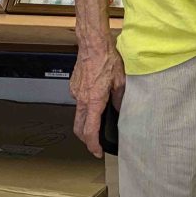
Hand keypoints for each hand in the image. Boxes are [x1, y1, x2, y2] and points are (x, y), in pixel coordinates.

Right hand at [70, 44, 125, 158]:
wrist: (93, 44)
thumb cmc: (107, 58)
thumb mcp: (121, 81)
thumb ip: (120, 98)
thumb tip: (121, 109)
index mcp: (93, 100)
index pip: (90, 130)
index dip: (93, 145)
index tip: (97, 152)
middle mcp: (81, 98)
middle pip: (79, 127)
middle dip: (86, 139)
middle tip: (96, 144)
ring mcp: (76, 92)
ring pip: (78, 115)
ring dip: (85, 124)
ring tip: (98, 124)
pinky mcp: (74, 86)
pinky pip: (78, 102)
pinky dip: (85, 108)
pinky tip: (95, 102)